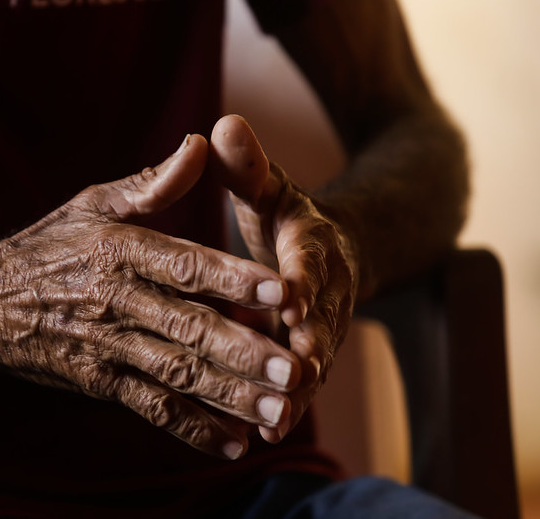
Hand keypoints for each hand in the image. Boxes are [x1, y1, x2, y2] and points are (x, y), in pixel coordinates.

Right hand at [0, 135, 301, 458]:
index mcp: (120, 250)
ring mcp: (107, 346)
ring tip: (278, 411)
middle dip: (243, 350)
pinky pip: (150, 408)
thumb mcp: (93, 203)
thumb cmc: (48, 244)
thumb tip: (200, 142)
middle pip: (188, 328)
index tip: (283, 289)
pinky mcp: (99, 381)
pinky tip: (234, 445)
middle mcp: (116, 300)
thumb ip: (152, 182)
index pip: (184, 265)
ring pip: (176, 374)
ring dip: (229, 395)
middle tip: (292, 367)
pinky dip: (192, 430)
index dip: (233, 279)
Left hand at [210, 115, 357, 442]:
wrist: (336, 252)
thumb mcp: (270, 186)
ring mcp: (324, 325)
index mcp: (312, 241)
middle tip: (297, 369)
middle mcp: (328, 287)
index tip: (290, 299)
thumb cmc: (288, 215)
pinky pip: (302, 383)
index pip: (311, 259)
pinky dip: (287, 406)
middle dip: (311, 344)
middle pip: (323, 317)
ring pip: (315, 359)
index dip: (303, 278)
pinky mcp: (312, 352)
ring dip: (298, 388)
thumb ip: (247, 164)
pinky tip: (265, 435)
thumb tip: (222, 123)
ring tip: (277, 420)